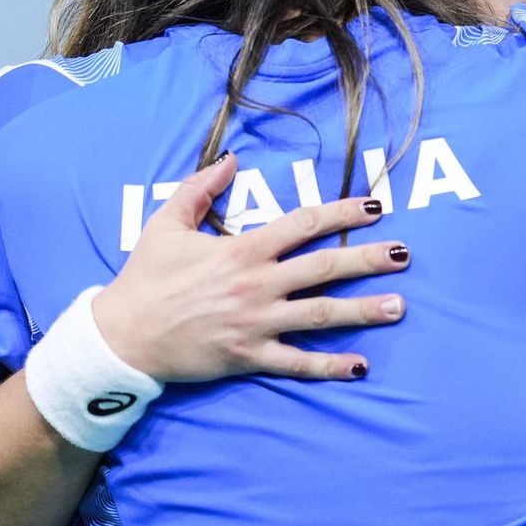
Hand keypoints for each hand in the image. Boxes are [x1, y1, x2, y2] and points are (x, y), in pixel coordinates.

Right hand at [92, 153, 408, 382]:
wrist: (121, 336)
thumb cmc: (145, 278)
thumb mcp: (166, 223)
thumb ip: (200, 188)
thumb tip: (230, 159)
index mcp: (243, 250)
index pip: (304, 225)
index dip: (342, 213)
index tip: (375, 206)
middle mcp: (257, 285)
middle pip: (324, 268)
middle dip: (367, 259)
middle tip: (404, 254)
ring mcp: (257, 323)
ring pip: (321, 315)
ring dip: (363, 310)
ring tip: (399, 305)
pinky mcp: (249, 357)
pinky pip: (297, 363)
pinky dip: (330, 366)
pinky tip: (361, 366)